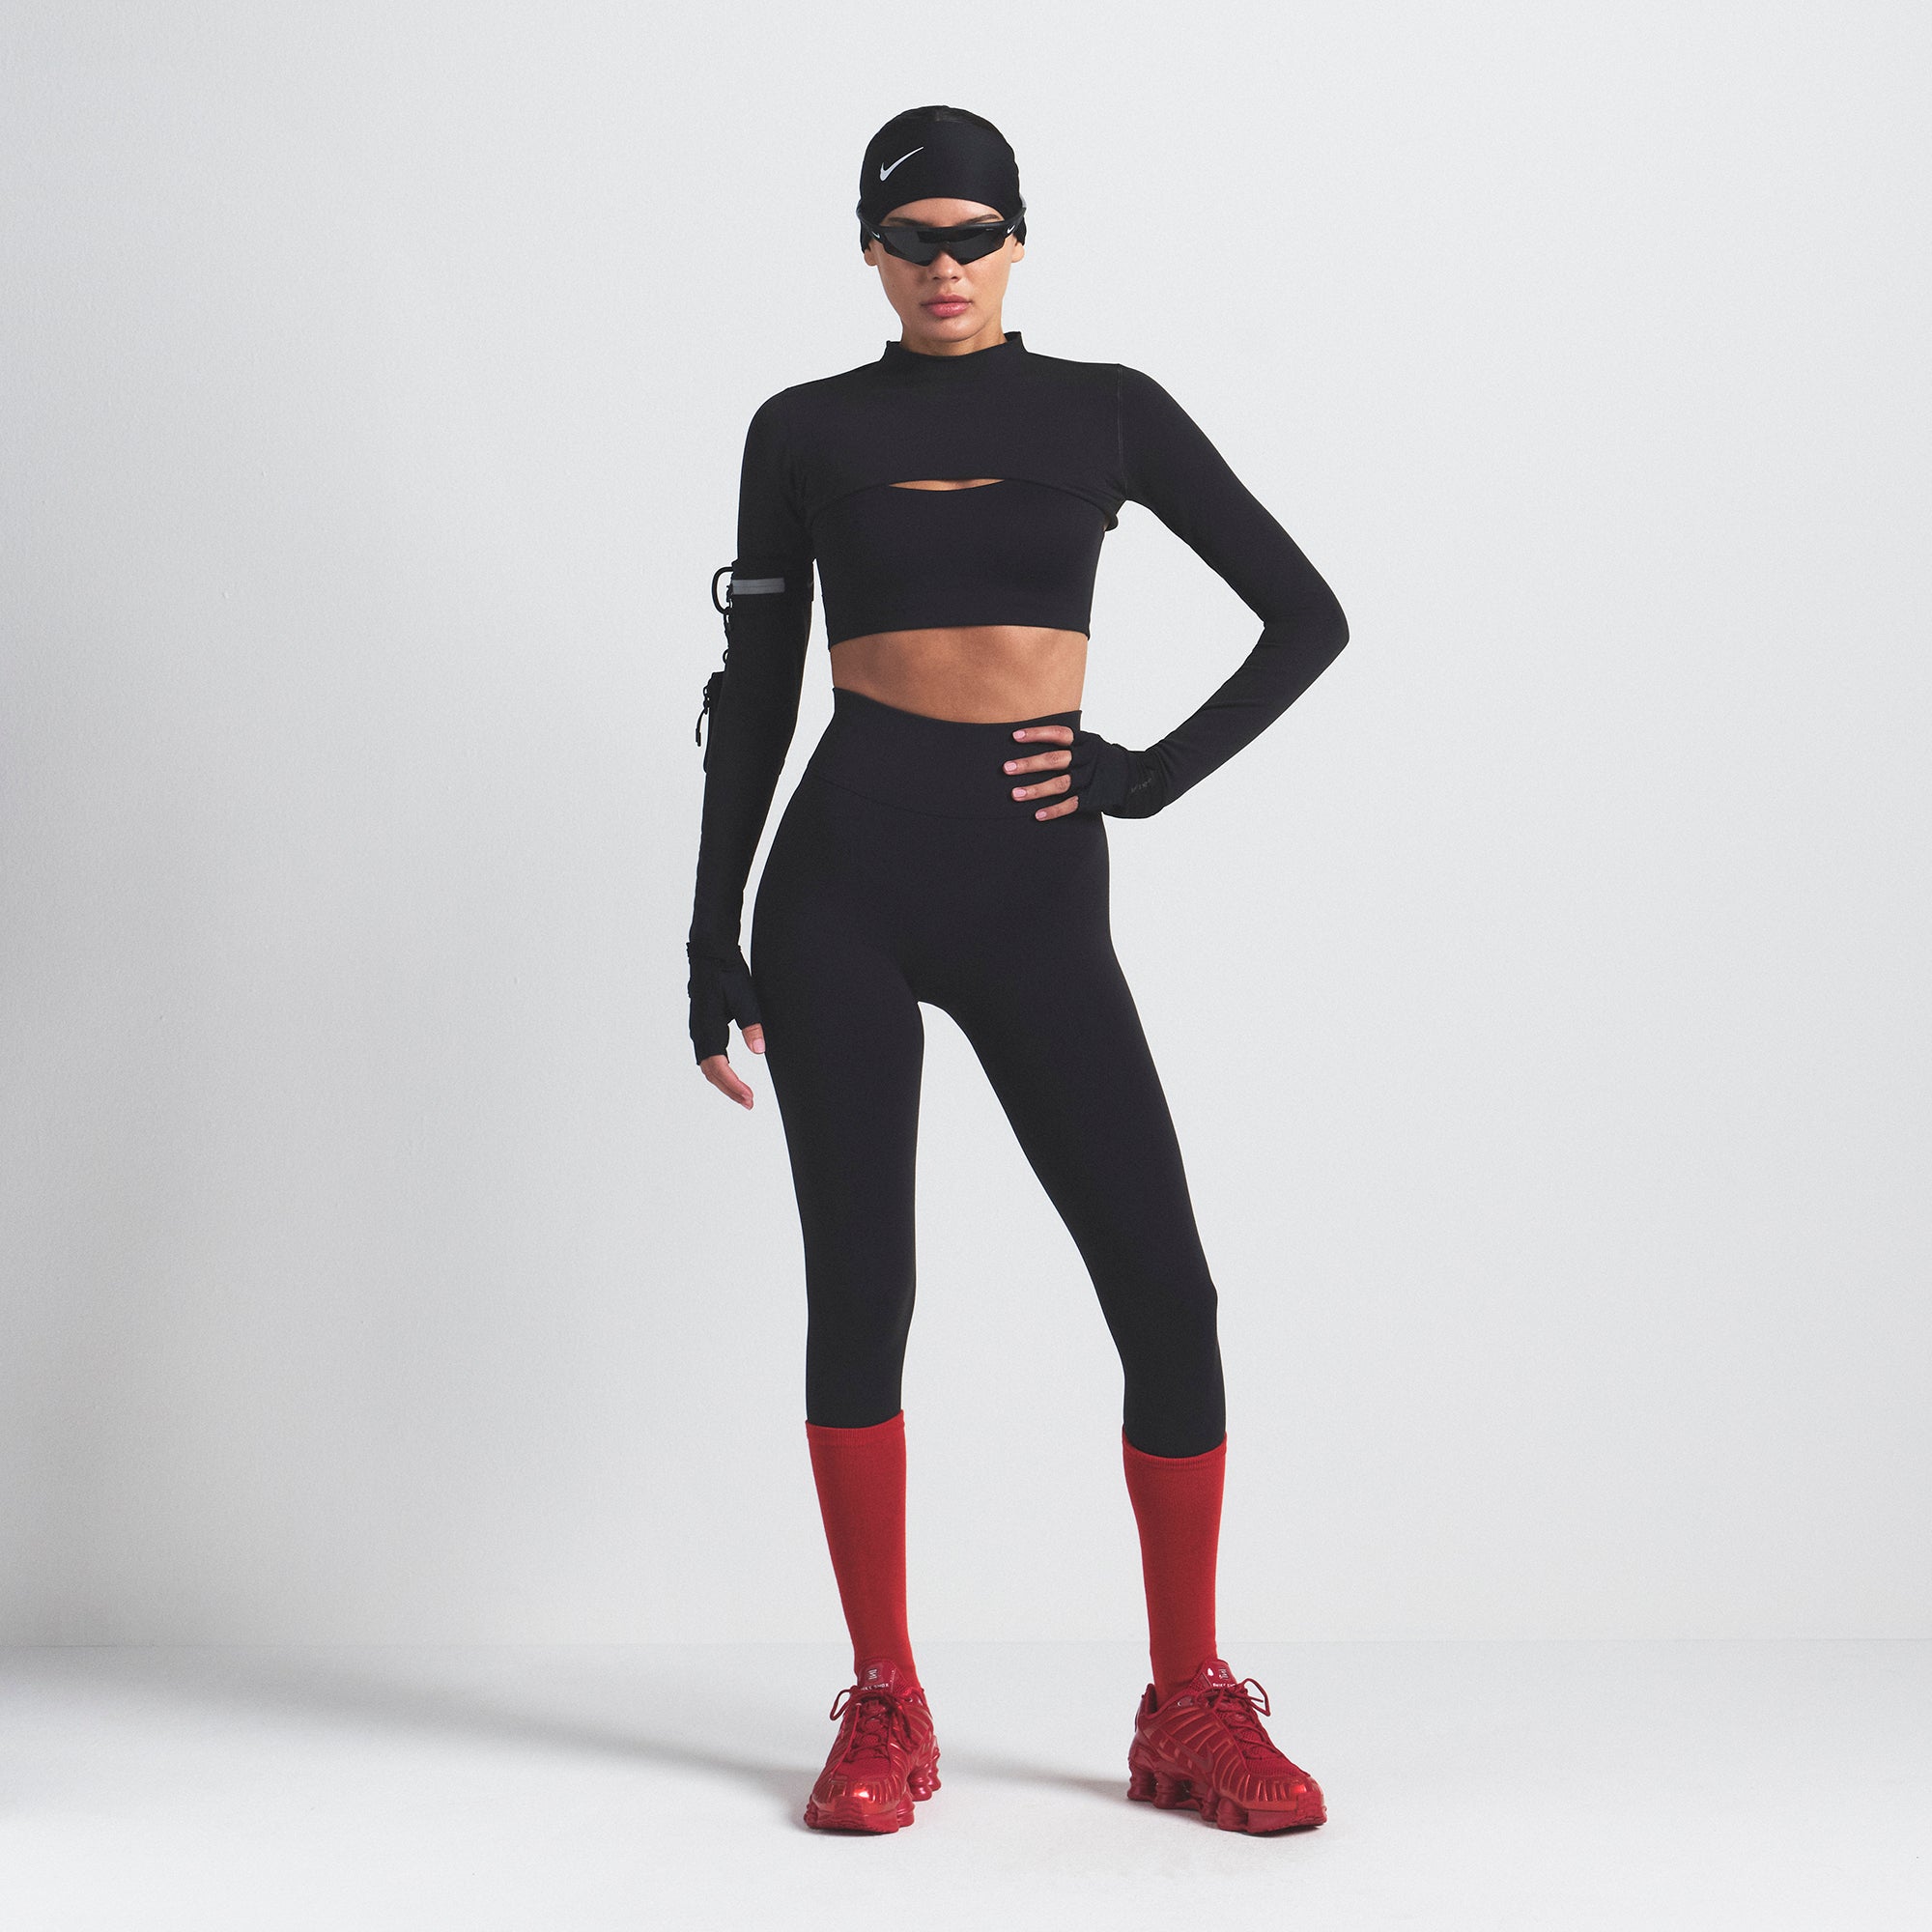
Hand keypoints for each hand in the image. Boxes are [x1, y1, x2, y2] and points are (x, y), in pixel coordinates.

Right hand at [688, 940, 763, 1101]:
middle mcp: (699, 1031)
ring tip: (744, 1095)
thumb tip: (759, 1051)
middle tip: (750, 1103)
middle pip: (710, 1072)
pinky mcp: (702, 1026)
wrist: (710, 952)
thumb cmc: (727, 972)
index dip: (733, 1085)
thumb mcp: (745, 996)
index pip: (717, 1066)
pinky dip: (719, 1071)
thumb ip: (751, 1024)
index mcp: (707, 1026)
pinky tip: (731, 1076)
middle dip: (729, 1090)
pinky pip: (707, 1056)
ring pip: (707, 1066)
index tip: (749, 1097)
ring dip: (724, 1082)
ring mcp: (698, 1029)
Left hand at [1007, 726, 1164, 817]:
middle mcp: (1087, 759)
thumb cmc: (1104, 760)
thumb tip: (1034, 738)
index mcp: (1085, 742)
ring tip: (1014, 794)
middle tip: (1006, 768)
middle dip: (1029, 764)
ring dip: (1035, 790)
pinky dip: (1053, 811)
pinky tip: (1037, 815)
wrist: (1137, 780)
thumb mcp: (1092, 745)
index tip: (1015, 736)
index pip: (1059, 735)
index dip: (1037, 734)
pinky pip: (1070, 805)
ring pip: (1059, 784)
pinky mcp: (1092, 798)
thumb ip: (1070, 743)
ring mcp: (1090, 779)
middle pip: (1054, 760)